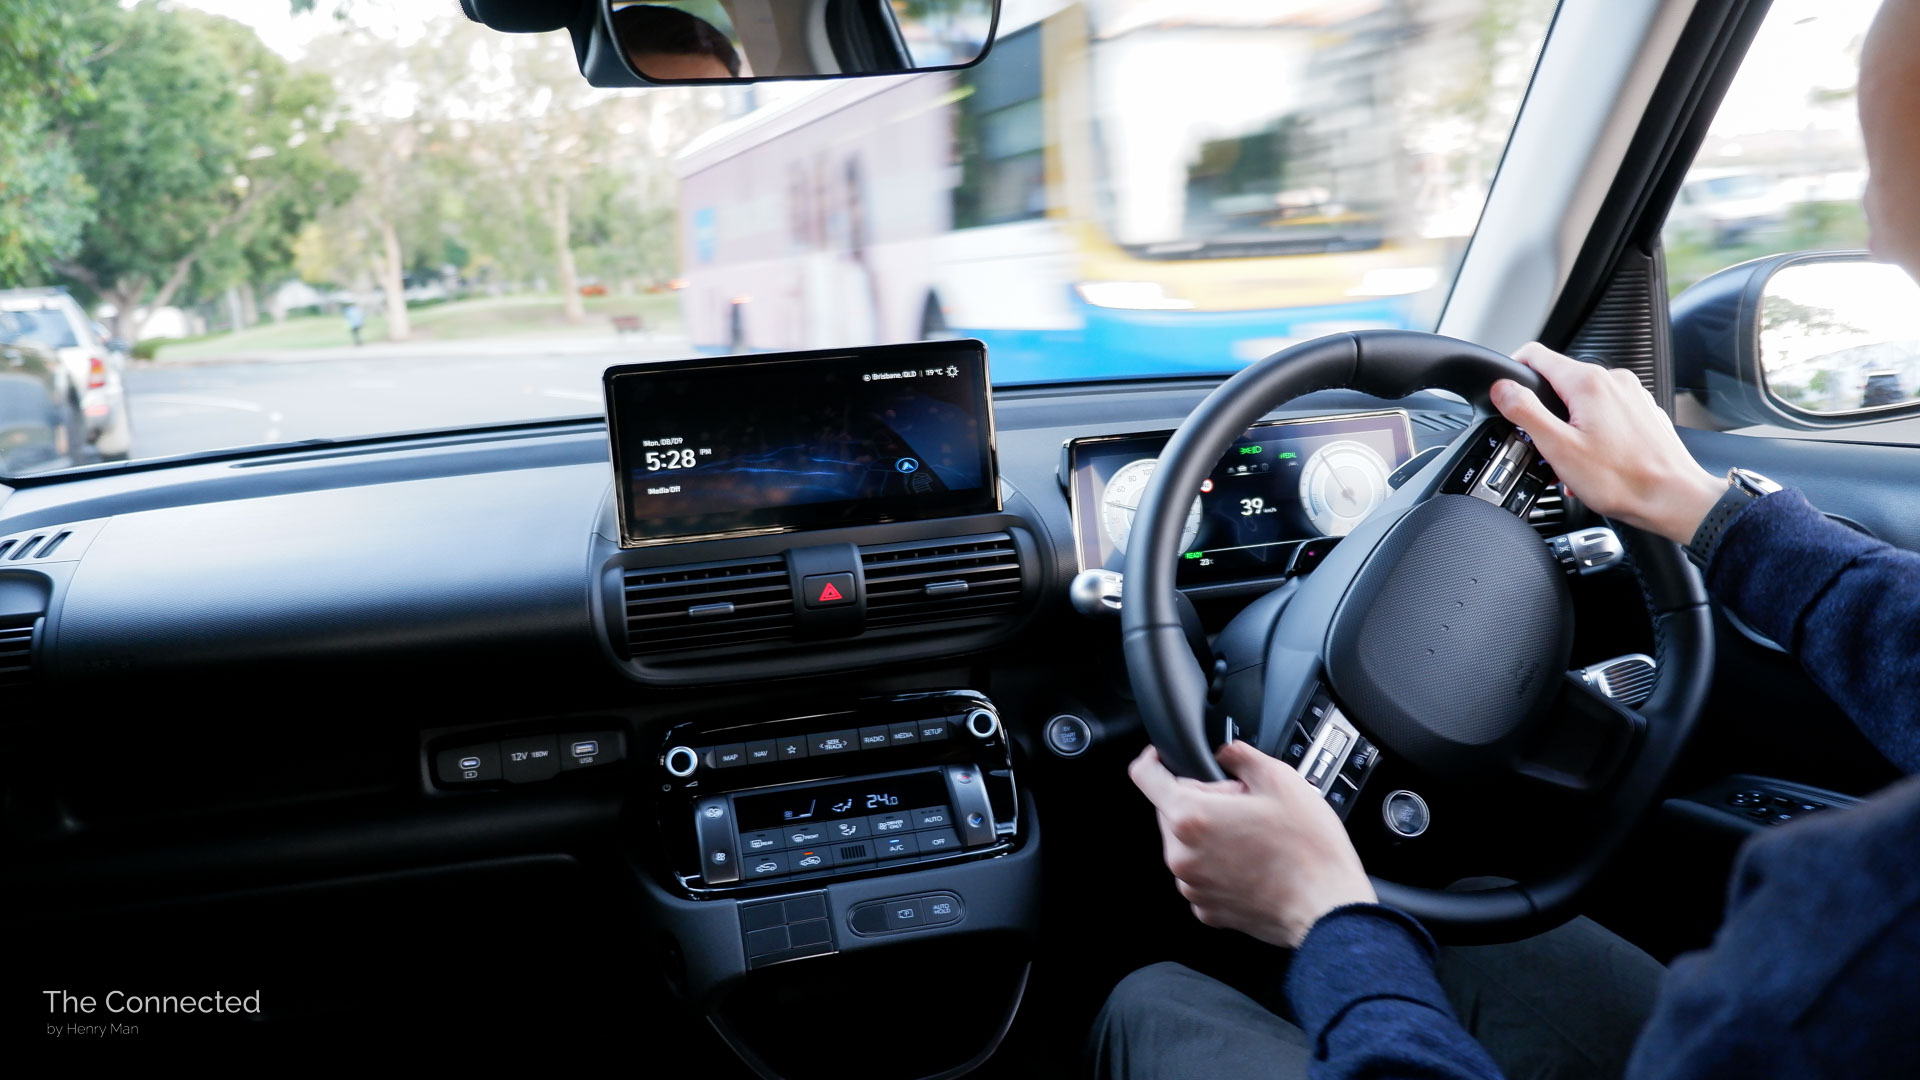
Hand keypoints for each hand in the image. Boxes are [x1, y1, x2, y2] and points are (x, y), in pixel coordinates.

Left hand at [1129, 741, 1374, 947]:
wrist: (1328, 908)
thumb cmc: (1309, 850)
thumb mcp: (1281, 780)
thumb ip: (1240, 756)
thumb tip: (1225, 752)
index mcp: (1191, 816)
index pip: (1145, 776)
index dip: (1155, 758)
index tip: (1164, 756)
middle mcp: (1181, 854)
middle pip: (1171, 810)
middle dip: (1202, 800)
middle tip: (1243, 805)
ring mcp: (1192, 885)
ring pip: (1187, 843)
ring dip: (1210, 834)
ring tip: (1254, 837)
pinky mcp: (1206, 909)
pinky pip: (1201, 874)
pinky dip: (1219, 865)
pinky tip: (1253, 863)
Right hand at [1490, 343, 1725, 545]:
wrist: (1674, 498)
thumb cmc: (1623, 479)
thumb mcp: (1558, 447)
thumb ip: (1524, 411)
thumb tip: (1502, 388)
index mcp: (1588, 383)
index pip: (1536, 355)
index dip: (1512, 371)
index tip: (1505, 394)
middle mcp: (1613, 381)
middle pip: (1560, 381)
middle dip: (1544, 412)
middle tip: (1544, 447)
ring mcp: (1632, 395)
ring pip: (1583, 400)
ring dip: (1569, 426)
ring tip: (1573, 462)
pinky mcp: (1643, 412)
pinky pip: (1606, 414)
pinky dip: (1593, 433)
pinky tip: (1596, 462)